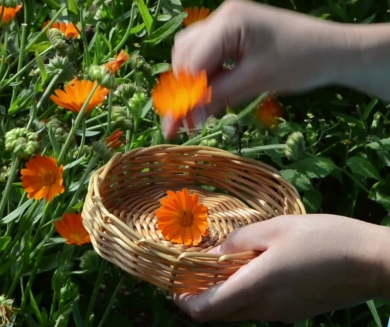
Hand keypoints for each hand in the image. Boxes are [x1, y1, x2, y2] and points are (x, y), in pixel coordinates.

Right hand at [165, 0, 357, 137]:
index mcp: (229, 22)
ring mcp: (226, 21)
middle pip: (184, 54)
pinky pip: (205, 51)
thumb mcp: (256, 82)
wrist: (333, 49)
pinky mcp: (232, 30)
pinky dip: (205, 73)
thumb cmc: (301, 62)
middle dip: (184, 88)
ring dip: (192, 80)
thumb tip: (188, 120)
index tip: (180, 125)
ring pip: (190, 52)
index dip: (185, 95)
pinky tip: (212, 91)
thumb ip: (217, 98)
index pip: (192, 61)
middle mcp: (222, 16)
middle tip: (188, 121)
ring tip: (200, 106)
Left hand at [173, 214, 389, 322]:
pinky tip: (255, 267)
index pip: (203, 310)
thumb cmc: (323, 238)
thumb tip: (215, 253)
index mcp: (254, 288)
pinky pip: (259, 307)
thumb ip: (239, 240)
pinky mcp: (296, 312)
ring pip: (239, 310)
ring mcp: (282, 314)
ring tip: (225, 263)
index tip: (173, 282)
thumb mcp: (275, 228)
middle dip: (200, 295)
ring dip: (224, 292)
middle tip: (196, 269)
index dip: (182, 300)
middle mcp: (264, 309)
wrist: (374, 262)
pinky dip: (246, 292)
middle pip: (219, 313)